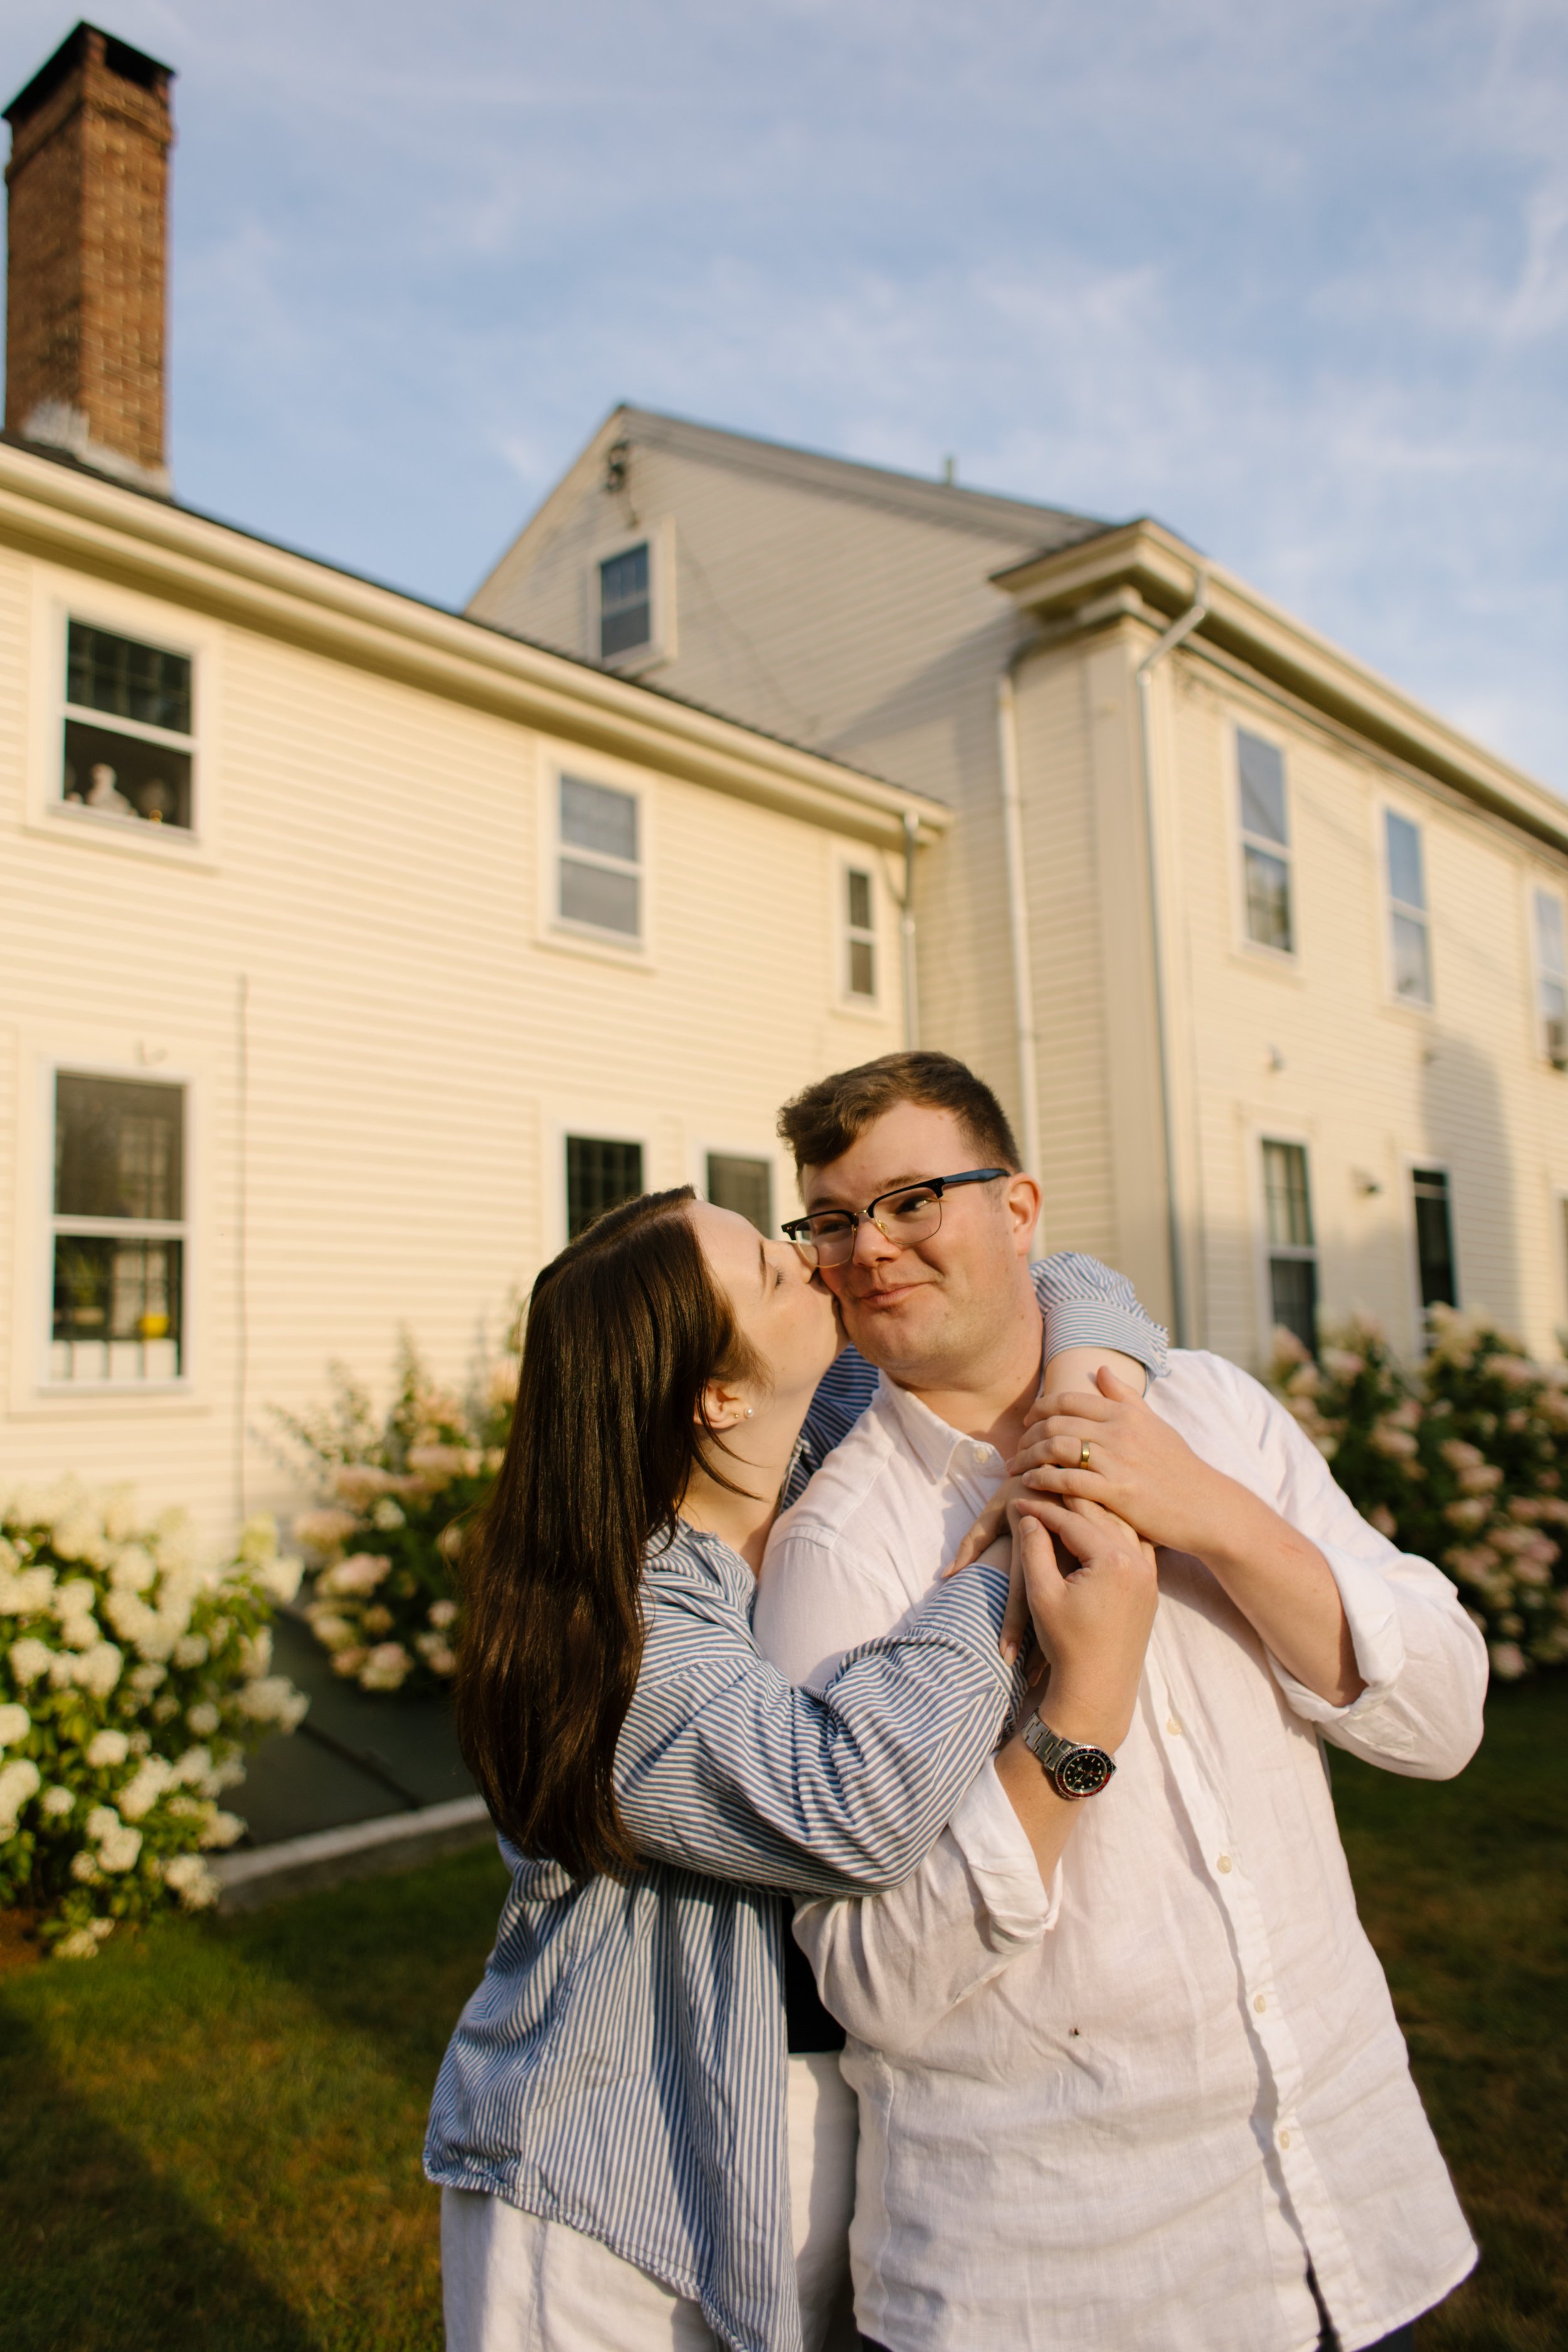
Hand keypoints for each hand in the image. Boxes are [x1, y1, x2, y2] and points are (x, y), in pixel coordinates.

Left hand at [1009, 1366, 1232, 1558]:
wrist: (1206, 1506)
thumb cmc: (1179, 1467)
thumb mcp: (1155, 1425)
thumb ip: (1125, 1398)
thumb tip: (1101, 1369)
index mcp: (1126, 1413)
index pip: (1068, 1400)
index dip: (1040, 1409)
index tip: (1027, 1422)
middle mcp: (1119, 1431)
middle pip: (1055, 1423)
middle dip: (1028, 1436)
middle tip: (1015, 1450)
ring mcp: (1118, 1461)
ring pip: (1056, 1449)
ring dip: (1029, 1458)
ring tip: (1016, 1469)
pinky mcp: (1117, 1491)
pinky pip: (1068, 1480)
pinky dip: (1043, 1480)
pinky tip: (1031, 1485)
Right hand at [1011, 1496, 1158, 1752]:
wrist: (1099, 1689)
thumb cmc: (1066, 1645)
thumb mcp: (1040, 1595)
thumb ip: (1034, 1549)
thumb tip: (1029, 1514)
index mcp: (1111, 1561)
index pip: (1072, 1519)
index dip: (1042, 1507)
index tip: (1019, 1497)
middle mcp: (1137, 1562)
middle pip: (1100, 1515)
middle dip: (1068, 1498)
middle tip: (1043, 1484)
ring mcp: (1148, 1574)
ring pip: (1121, 1525)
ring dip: (1094, 1509)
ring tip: (1066, 1497)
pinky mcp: (1150, 1586)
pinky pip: (1135, 1543)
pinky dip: (1115, 1529)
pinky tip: (1097, 1521)